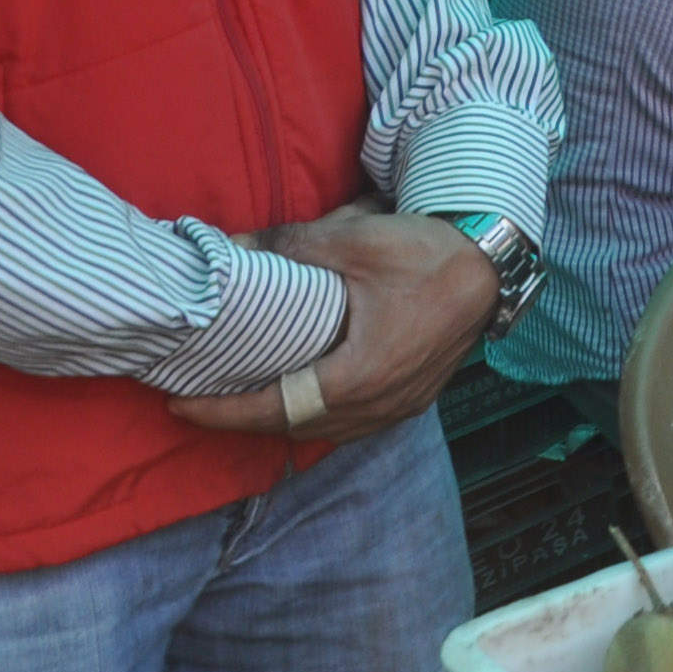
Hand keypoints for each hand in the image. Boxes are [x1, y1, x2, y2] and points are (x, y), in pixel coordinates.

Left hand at [165, 207, 495, 442]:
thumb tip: (224, 244)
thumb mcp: (349, 241)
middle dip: (244, 419)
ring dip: (282, 420)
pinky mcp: (414, 399)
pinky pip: (352, 422)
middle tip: (200, 402)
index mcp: (358, 376)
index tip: (179, 405)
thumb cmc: (424, 253)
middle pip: (296, 428)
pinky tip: (302, 396)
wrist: (493, 262)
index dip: (222, 411)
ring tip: (243, 401)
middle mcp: (379, 405)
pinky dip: (317, 415)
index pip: (274, 409)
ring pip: (326, 430)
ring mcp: (400, 406)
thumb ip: (285, 246)